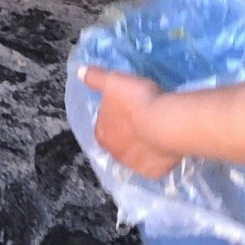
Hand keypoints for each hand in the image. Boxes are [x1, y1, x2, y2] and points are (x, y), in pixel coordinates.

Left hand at [82, 66, 182, 180]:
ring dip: (142, 146)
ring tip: (156, 130)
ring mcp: (135, 165)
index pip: (103, 126)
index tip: (126, 108)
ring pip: (136, 155)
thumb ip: (95, 78)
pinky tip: (165, 144)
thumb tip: (79, 72)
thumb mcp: (113, 81)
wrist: (164, 123)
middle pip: (119, 143)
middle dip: (127, 133)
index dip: (113, 116)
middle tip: (142, 118)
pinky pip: (154, 164)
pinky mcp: (154, 172)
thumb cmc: (136, 100)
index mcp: (102, 134)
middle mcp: (114, 154)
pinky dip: (158, 157)